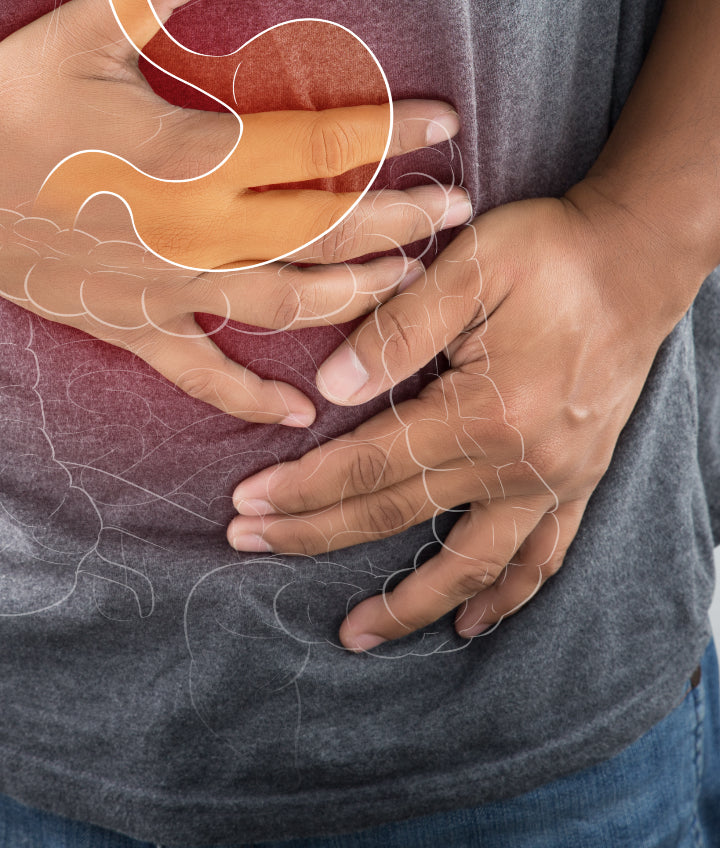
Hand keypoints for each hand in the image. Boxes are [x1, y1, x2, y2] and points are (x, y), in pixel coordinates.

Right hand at [0, 0, 468, 424]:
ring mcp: (166, 288)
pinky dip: (254, 397)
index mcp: (193, 157)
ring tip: (409, 284)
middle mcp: (195, 233)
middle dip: (402, 223)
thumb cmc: (4, 105)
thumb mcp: (77, 32)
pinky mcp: (132, 325)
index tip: (446, 124)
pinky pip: (204, 374)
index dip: (392, 135)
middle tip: (458, 210)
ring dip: (357, 297)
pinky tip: (300, 412)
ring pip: (287, 307)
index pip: (321, 149)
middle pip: (327, 235)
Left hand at [226, 183, 690, 642]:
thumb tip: (329, 389)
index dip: (302, 487)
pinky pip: (540, 559)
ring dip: (408, 602)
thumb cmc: (551, 253)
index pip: (369, 464)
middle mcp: (520, 461)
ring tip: (355, 633)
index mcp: (485, 411)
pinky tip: (469, 621)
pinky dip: (504, 597)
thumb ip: (396, 331)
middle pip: (397, 514)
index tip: (247, 502)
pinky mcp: (578, 480)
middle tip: (248, 543)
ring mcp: (554, 479)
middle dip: (315, 533)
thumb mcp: (470, 267)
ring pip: (470, 564)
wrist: (639, 258)